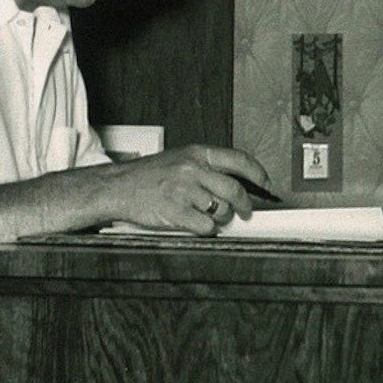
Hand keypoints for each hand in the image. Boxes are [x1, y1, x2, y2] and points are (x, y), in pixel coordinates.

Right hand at [96, 145, 269, 235]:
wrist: (117, 187)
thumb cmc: (148, 176)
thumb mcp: (179, 159)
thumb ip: (206, 168)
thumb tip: (237, 184)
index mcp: (196, 153)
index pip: (238, 159)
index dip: (257, 173)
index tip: (265, 184)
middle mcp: (192, 169)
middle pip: (235, 189)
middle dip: (244, 205)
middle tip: (245, 212)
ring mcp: (184, 191)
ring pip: (222, 211)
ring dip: (221, 218)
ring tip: (207, 216)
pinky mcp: (176, 212)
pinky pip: (206, 227)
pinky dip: (205, 230)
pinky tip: (193, 223)